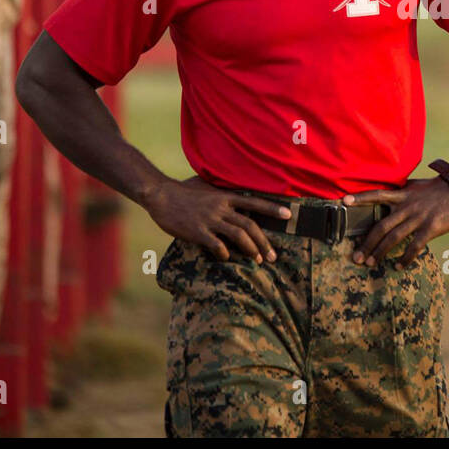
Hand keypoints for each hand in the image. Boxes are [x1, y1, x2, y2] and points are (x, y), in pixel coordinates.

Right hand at [143, 176, 291, 263]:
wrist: (160, 195)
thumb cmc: (184, 191)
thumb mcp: (207, 187)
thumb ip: (222, 193)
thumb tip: (236, 195)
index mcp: (225, 197)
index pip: (254, 202)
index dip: (272, 208)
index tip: (288, 215)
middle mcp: (221, 207)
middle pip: (250, 225)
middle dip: (264, 242)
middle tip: (273, 256)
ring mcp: (209, 219)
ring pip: (238, 235)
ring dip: (251, 249)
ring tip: (257, 260)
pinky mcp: (197, 231)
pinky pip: (216, 244)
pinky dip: (225, 253)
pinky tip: (227, 258)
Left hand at [344, 178, 448, 268]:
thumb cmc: (434, 189)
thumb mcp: (413, 187)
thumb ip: (398, 193)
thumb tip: (382, 197)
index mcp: (401, 195)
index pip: (377, 194)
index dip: (360, 197)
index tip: (343, 201)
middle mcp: (406, 206)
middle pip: (381, 226)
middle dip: (367, 243)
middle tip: (356, 257)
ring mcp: (418, 217)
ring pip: (394, 238)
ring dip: (380, 252)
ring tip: (370, 263)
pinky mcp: (431, 227)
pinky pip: (415, 246)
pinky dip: (405, 258)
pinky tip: (398, 266)